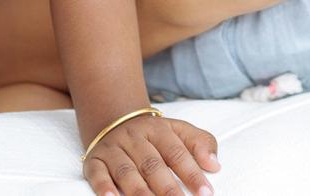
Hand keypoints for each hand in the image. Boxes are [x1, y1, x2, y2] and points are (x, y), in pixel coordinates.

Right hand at [83, 112, 219, 195]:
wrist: (114, 120)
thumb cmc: (154, 135)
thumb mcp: (179, 131)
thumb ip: (200, 143)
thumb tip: (215, 165)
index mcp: (158, 130)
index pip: (177, 153)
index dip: (192, 173)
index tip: (205, 192)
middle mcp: (134, 138)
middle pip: (152, 165)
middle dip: (167, 189)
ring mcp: (113, 149)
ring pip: (126, 172)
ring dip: (139, 192)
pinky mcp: (94, 160)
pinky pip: (97, 173)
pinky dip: (103, 186)